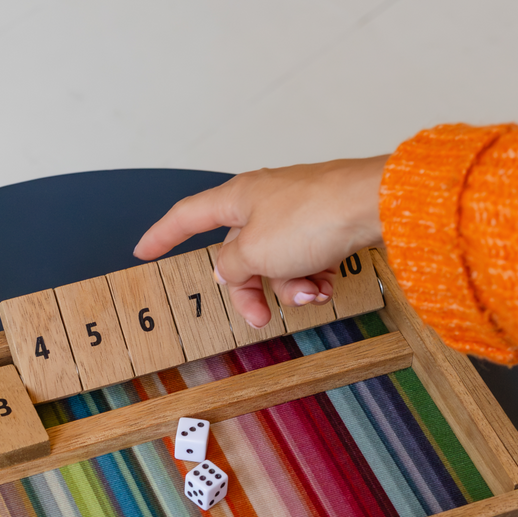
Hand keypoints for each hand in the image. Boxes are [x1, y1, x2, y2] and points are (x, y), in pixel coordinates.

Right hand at [133, 156, 387, 328]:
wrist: (374, 206)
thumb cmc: (313, 216)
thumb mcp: (255, 252)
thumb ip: (231, 266)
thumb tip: (225, 269)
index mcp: (237, 198)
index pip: (187, 216)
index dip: (162, 236)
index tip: (143, 250)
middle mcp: (265, 201)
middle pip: (240, 254)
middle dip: (251, 290)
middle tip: (259, 318)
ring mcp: (299, 213)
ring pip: (278, 263)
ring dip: (290, 287)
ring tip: (310, 292)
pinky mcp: (328, 225)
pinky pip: (308, 260)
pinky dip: (314, 278)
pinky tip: (327, 285)